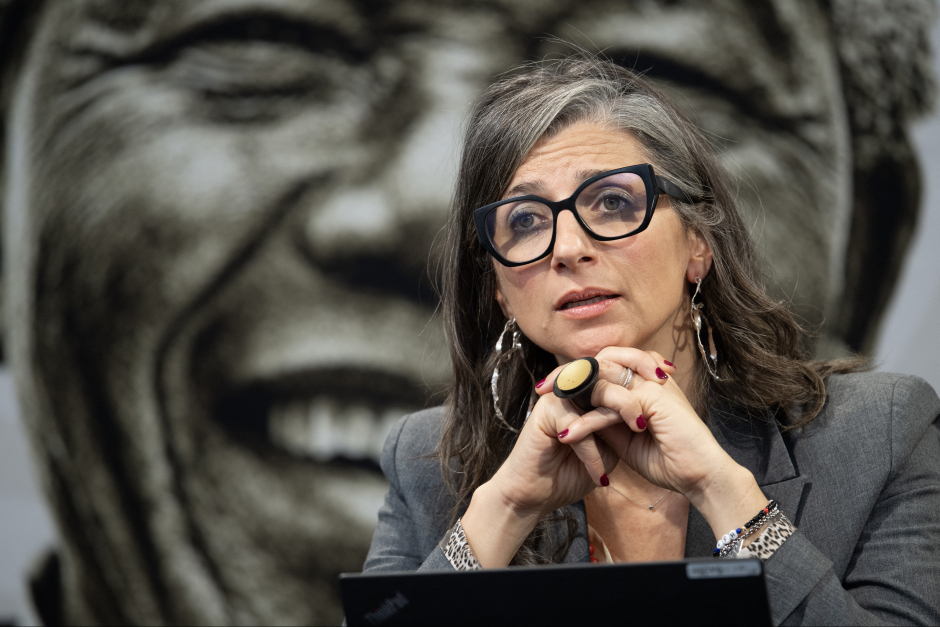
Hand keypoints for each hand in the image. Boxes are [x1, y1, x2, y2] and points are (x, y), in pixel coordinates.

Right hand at [461, 352, 669, 566]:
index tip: (670, 375)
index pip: (618, 363)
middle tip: (663, 390)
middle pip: (608, 364)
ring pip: (597, 389)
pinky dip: (593, 452)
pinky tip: (600, 475)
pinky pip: (579, 425)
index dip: (644, 363)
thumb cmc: (572, 471)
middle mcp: (573, 387)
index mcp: (589, 389)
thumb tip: (649, 411)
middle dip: (638, 373)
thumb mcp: (610, 446)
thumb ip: (623, 424)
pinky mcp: (546, 415)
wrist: (538, 495)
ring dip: (622, 407)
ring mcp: (559, 398)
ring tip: (640, 430)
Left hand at [546, 347, 767, 540]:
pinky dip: (587, 421)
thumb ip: (607, 422)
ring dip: (570, 389)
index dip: (576, 374)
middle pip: (599, 362)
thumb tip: (580, 414)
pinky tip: (568, 435)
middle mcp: (648, 378)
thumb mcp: (627, 439)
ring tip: (544, 402)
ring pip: (602, 377)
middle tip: (540, 387)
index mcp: (644, 383)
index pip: (604, 367)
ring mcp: (652, 385)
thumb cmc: (670, 461)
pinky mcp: (654, 399)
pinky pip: (610, 406)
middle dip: (566, 373)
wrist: (701, 477)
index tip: (549, 388)